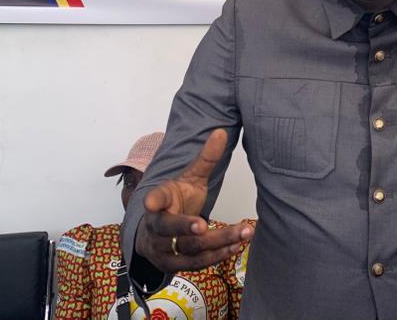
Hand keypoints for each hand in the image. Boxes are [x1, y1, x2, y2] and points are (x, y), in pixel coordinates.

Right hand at [134, 129, 253, 272]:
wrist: (158, 233)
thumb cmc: (176, 201)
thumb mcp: (190, 178)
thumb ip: (205, 159)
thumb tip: (221, 132)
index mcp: (158, 201)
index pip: (153, 199)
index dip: (153, 201)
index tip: (151, 202)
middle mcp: (157, 227)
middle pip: (172, 229)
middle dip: (188, 227)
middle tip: (204, 225)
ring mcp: (164, 249)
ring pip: (190, 248)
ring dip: (218, 242)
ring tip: (244, 233)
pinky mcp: (175, 265)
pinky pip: (197, 263)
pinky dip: (218, 255)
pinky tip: (237, 245)